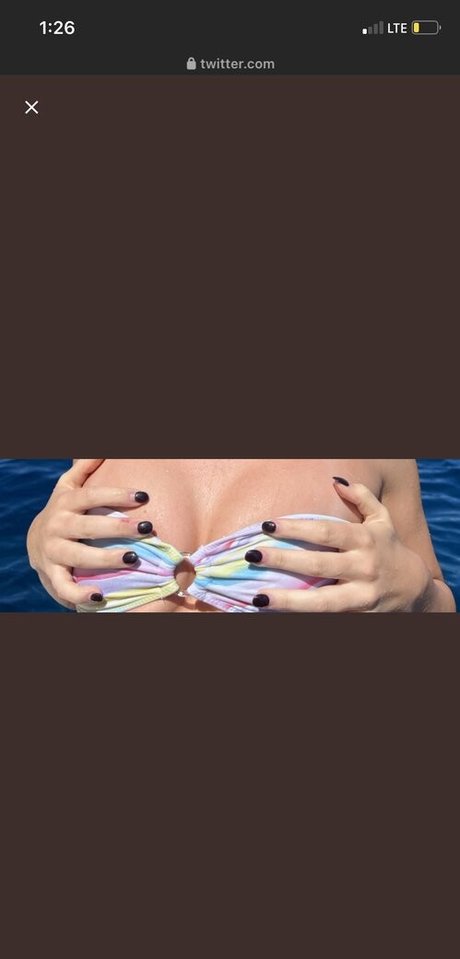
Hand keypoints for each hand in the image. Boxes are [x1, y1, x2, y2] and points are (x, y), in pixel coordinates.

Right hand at [27, 459, 152, 608]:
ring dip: (106, 558)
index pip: (91, 496)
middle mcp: (57, 526)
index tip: (143, 496)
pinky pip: (64, 587)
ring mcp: (53, 551)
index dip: (116, 495)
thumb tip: (102, 451)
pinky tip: (101, 597)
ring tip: (133, 559)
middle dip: (118, 527)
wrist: (36, 542)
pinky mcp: (52, 574)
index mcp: (65, 503)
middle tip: (147, 529)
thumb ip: (83, 468)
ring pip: (78, 555)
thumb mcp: (69, 488)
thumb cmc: (65, 511)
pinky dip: (80, 594)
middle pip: (88, 526)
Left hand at [249, 479, 431, 611]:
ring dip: (289, 601)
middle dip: (284, 560)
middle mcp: (364, 568)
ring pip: (323, 602)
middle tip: (252, 555)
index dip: (297, 528)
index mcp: (365, 540)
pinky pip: (328, 617)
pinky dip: (303, 617)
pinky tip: (277, 615)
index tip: (268, 525)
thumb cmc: (390, 550)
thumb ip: (362, 498)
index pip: (326, 531)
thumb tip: (336, 481)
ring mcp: (362, 596)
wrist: (417, 593)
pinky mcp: (359, 616)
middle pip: (319, 564)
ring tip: (259, 598)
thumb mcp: (383, 521)